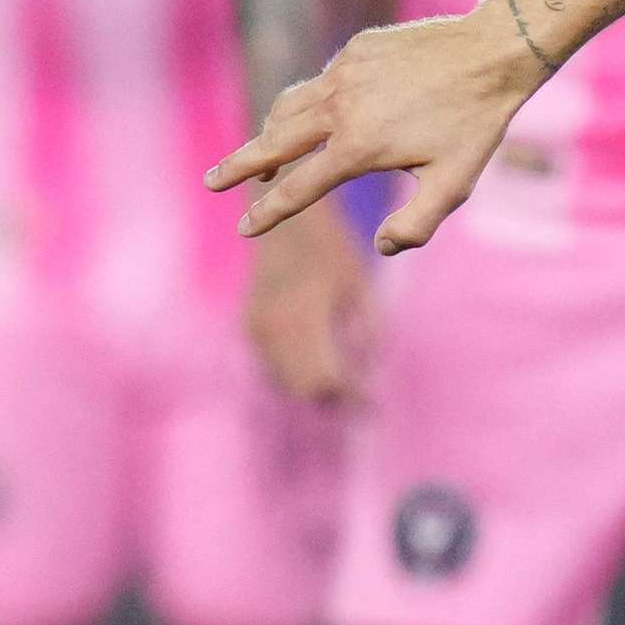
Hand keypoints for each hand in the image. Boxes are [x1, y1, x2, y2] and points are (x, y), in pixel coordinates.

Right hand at [211, 1, 543, 252]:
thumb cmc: (476, 125)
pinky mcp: (356, 49)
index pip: (298, 188)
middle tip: (212, 183)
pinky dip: (312, 101)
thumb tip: (381, 247)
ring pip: (289, 105)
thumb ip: (417, 225)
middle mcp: (340, 107)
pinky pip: (322, 80)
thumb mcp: (454, 186)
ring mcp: (344, 73)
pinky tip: (322, 115)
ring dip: (269, 130)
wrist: (492, 52)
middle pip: (273, 141)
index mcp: (358, 147)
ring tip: (259, 151)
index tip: (245, 229)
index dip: (268, 213)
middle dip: (239, 165)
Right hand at [244, 215, 368, 406]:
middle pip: (303, 388)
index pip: (325, 379)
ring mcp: (256, 329)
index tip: (374, 404)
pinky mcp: (250, 327)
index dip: (350, 397)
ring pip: (287, 383)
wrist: (284, 220)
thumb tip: (370, 376)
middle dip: (334, 400)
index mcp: (302, 315)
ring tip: (350, 386)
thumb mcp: (359, 286)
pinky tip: (325, 368)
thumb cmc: (331, 248)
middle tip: (365, 403)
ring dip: (315, 390)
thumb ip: (366, 333)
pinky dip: (298, 376)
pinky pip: (274, 368)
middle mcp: (272, 327)